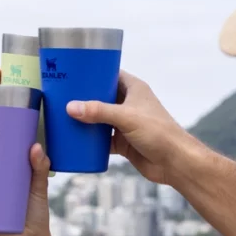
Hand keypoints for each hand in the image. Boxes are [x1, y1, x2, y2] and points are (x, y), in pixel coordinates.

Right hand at [66, 70, 192, 184]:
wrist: (174, 162)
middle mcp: (128, 104)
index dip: (93, 73)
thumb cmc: (158, 132)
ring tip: (62, 116)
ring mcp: (125, 123)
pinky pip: (101, 139)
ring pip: (100, 119)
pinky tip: (75, 140)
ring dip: (85, 120)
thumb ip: (99, 112)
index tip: (72, 72)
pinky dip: (90, 140)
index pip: (110, 74)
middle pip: (101, 97)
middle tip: (61, 96)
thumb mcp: (126, 117)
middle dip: (84, 98)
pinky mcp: (123, 142)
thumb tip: (71, 107)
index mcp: (133, 89)